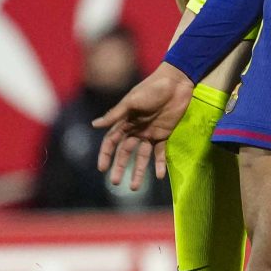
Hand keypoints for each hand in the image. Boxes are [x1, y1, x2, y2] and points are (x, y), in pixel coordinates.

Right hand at [94, 60, 194, 188]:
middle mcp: (135, 130)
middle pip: (125, 152)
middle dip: (120, 167)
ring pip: (142, 157)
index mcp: (125, 121)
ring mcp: (150, 133)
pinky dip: (160, 164)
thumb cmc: (151, 89)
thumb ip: (115, 115)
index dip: (106, 155)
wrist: (176, 82)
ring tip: (135, 187)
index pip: (111, 141)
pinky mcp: (164, 134)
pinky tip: (160, 176)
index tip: (102, 169)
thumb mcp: (132, 101)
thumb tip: (94, 125)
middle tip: (116, 183)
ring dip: (138, 171)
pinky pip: (160, 152)